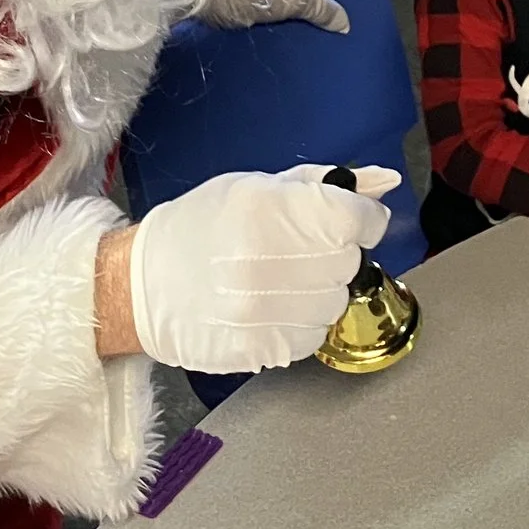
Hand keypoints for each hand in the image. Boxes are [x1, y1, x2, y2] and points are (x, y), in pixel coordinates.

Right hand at [125, 164, 397, 373]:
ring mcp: (266, 309)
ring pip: (337, 301)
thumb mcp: (257, 186)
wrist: (143, 285)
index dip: (361, 218)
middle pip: (350, 261)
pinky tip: (275, 305)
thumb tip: (385, 182)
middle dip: (335, 252)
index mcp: (269, 208)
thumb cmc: (201, 226)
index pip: (357, 219)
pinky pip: (314, 335)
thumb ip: (326, 184)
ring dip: (321, 288)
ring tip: (284, 278)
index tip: (348, 220)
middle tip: (301, 248)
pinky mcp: (262, 346)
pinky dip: (303, 321)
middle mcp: (270, 259)